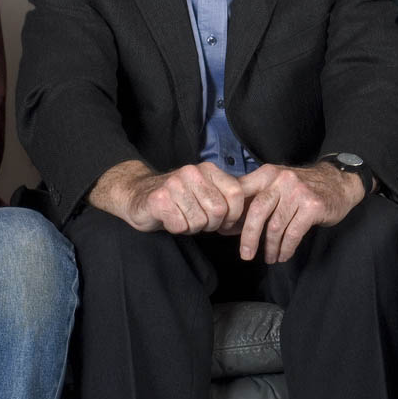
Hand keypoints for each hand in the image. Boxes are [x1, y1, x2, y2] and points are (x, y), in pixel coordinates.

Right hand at [89, 160, 244, 233]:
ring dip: (191, 227)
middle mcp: (192, 172)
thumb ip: (230, 197)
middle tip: (196, 218)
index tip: (222, 221)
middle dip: (210, 223)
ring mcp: (174, 184)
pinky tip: (169, 219)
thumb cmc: (177, 199)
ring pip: (199, 221)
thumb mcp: (206, 192)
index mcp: (208, 170)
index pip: (237, 195)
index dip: (233, 215)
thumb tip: (260, 207)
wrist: (137, 195)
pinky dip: (176, 228)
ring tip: (182, 216)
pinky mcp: (159, 199)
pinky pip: (180, 226)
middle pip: (219, 211)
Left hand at [236, 162, 363, 263]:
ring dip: (270, 247)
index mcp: (267, 174)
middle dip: (249, 237)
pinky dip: (286, 248)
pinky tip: (283, 255)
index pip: (242, 193)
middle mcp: (281, 180)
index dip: (231, 214)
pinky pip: (293, 233)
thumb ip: (255, 199)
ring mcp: (298, 192)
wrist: (338, 182)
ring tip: (269, 258)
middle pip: (257, 211)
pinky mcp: (312, 206)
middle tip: (246, 255)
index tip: (225, 232)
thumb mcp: (277, 184)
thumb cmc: (302, 188)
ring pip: (275, 226)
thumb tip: (229, 224)